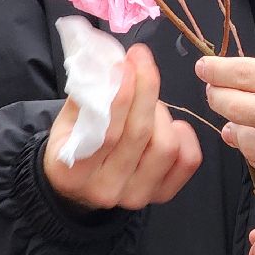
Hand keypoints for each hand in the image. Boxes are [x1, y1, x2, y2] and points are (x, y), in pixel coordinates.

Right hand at [44, 44, 201, 210]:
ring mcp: (136, 195)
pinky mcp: (161, 195)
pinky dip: (185, 135)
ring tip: (150, 104)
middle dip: (145, 89)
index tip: (127, 63)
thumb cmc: (74, 143)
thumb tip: (112, 64)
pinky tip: (172, 124)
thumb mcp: (67, 121)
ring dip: (161, 114)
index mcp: (72, 172)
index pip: (106, 132)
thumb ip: (87, 95)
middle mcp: (106, 190)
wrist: (80, 186)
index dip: (121, 95)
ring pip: (165, 145)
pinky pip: (187, 160)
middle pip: (138, 134)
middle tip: (141, 59)